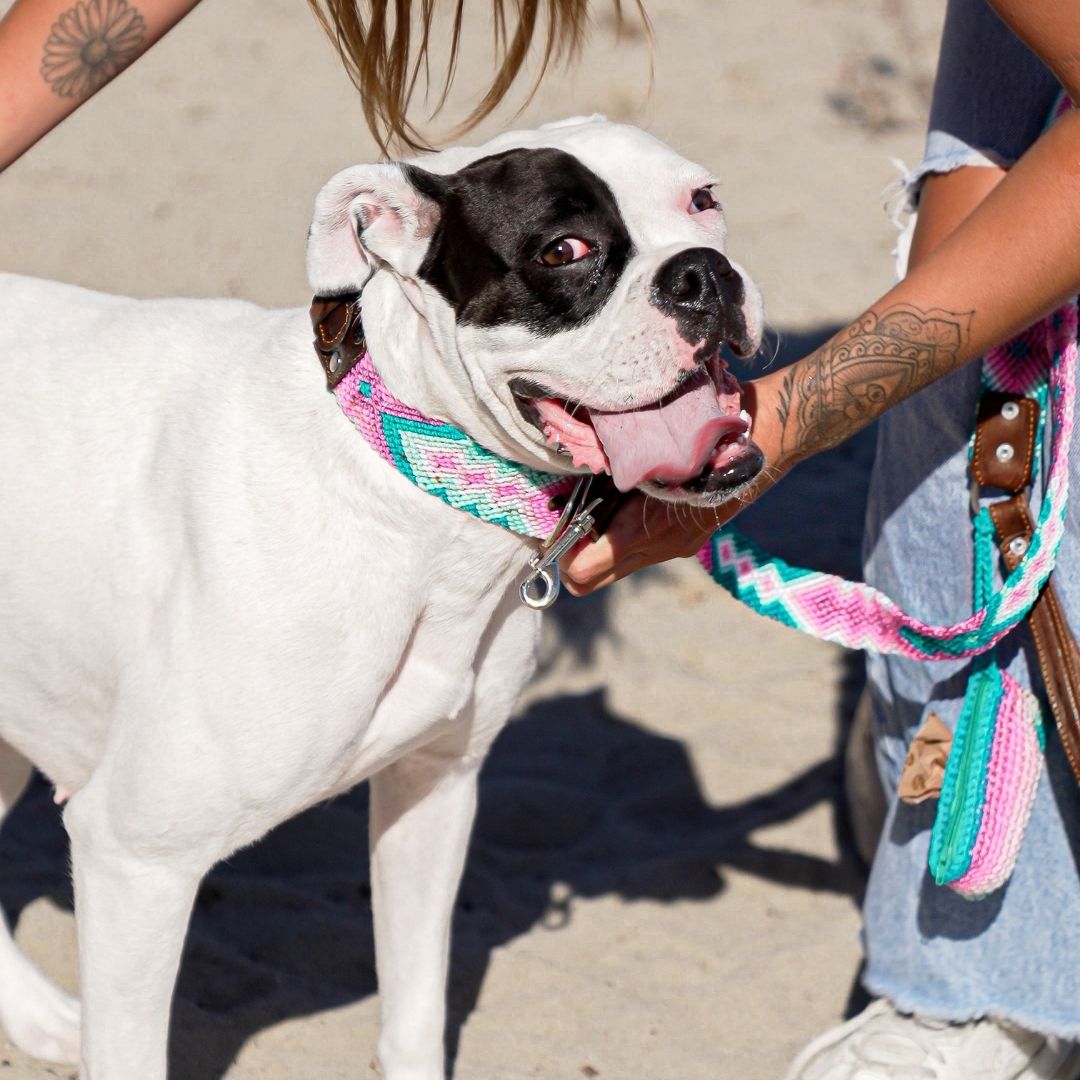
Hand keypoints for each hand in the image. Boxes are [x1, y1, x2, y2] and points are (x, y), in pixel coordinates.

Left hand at [560, 368, 795, 594]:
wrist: (759, 442)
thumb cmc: (695, 436)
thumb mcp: (642, 453)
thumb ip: (603, 481)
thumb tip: (559, 497)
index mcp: (642, 532)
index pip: (580, 572)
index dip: (559, 550)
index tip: (553, 521)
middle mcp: (658, 550)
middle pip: (589, 580)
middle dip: (570, 555)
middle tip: (567, 518)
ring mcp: (675, 549)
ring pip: (614, 566)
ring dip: (597, 543)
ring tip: (598, 505)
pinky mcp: (687, 543)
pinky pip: (639, 551)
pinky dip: (623, 534)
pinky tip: (629, 502)